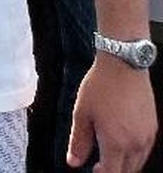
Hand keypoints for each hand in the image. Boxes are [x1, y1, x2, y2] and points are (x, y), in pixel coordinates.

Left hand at [68, 57, 156, 171]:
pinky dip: (134, 154)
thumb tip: (74, 162)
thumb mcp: (82, 113)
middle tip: (99, 165)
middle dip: (113, 171)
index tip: (92, 169)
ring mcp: (147, 136)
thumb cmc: (101, 86)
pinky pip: (145, 151)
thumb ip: (79, 141)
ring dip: (125, 165)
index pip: (112, 172)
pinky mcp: (153, 128)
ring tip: (109, 155)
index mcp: (116, 142)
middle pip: (127, 171)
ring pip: (138, 163)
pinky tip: (122, 144)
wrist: (124, 65)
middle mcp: (136, 144)